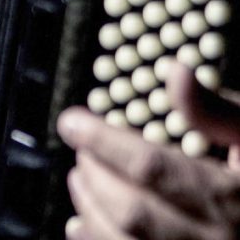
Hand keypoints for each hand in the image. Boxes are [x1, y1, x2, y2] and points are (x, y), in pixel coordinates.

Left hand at [56, 60, 239, 238]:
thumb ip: (215, 109)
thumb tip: (175, 72)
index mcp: (230, 199)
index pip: (151, 166)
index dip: (102, 140)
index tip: (72, 121)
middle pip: (133, 211)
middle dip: (95, 176)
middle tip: (80, 151)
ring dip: (91, 211)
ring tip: (80, 180)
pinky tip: (82, 225)